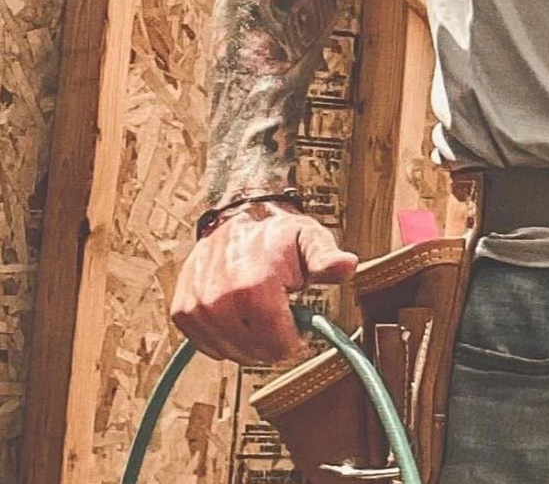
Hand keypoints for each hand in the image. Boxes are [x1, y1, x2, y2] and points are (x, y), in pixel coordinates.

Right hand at [170, 204, 356, 364]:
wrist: (240, 214)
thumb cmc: (278, 232)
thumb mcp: (311, 240)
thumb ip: (327, 259)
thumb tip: (347, 266)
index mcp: (254, 288)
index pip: (277, 346)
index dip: (294, 340)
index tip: (300, 326)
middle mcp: (220, 301)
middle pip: (254, 353)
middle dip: (273, 339)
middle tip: (280, 312)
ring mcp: (197, 307)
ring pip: (230, 353)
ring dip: (249, 340)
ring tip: (259, 309)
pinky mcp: (182, 311)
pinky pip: (206, 346)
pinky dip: (225, 338)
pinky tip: (238, 315)